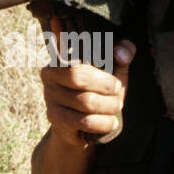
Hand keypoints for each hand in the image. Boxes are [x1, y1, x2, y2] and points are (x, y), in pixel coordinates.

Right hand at [38, 18, 134, 148]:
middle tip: (118, 91)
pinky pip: (85, 121)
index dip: (94, 53)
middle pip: (78, 76)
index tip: (110, 66)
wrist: (84, 127)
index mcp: (63, 54)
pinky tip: (111, 122)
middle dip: (105, 85)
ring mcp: (50, 96)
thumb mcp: (114, 69)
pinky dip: (103, 123)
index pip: (75, 46)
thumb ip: (123, 52)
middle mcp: (50, 73)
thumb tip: (120, 56)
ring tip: (116, 107)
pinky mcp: (54, 118)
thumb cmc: (100, 91)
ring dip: (109, 106)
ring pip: (85, 101)